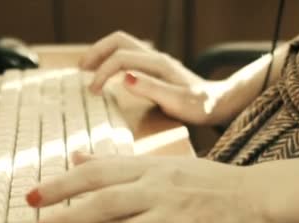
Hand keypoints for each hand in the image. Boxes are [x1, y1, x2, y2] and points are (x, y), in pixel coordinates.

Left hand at [26, 152, 273, 222]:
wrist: (255, 194)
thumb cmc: (203, 181)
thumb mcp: (159, 164)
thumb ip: (117, 163)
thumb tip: (77, 158)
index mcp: (147, 169)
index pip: (96, 174)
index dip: (61, 185)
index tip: (31, 198)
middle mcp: (158, 189)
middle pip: (105, 203)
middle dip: (65, 220)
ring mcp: (179, 213)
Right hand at [79, 31, 230, 125]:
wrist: (218, 103)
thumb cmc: (200, 106)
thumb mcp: (177, 102)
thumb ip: (152, 90)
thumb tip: (125, 78)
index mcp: (158, 64)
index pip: (121, 58)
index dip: (103, 72)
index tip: (92, 91)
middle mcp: (155, 57)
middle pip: (118, 41)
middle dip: (96, 52)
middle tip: (81, 70)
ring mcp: (155, 60)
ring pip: (121, 45)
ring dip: (102, 53)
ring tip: (86, 69)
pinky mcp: (154, 67)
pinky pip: (127, 55)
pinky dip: (111, 60)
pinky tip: (106, 75)